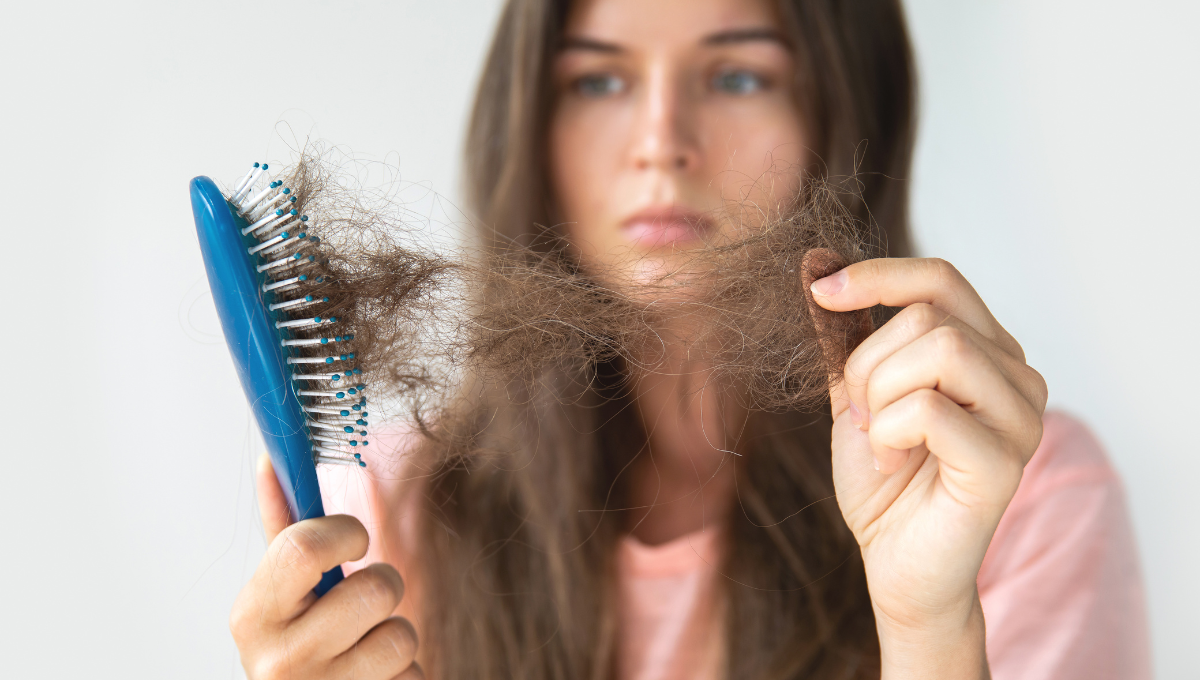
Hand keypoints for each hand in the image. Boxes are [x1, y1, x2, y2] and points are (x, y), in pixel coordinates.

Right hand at [230, 454, 422, 679]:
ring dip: (396, 635)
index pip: (304, 547)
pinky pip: (414, 676)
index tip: (353, 540)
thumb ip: (283, 528)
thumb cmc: (297, 644)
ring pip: (402, 635)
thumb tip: (271, 460)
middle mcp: (278, 661)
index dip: (344, 532)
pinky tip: (375, 679)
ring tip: (368, 645)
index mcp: (252, 615)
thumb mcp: (280, 593)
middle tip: (364, 603)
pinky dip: (404, 675)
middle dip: (385, 585)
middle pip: (374, 588)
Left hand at [807, 257, 1046, 679]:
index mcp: (988, 350)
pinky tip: (892, 463)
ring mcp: (1021, 418)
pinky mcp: (1004, 462)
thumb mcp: (856, 392)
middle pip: (929, 315)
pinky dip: (888, 434)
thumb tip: (816, 263)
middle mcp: (1017, 376)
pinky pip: (929, 409)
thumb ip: (848, 334)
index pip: (942, 279)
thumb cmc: (883, 477)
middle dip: (868, 363)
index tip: (821, 292)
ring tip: (881, 439)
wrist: (895, 559)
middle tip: (862, 415)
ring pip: (939, 350)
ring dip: (881, 395)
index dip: (877, 275)